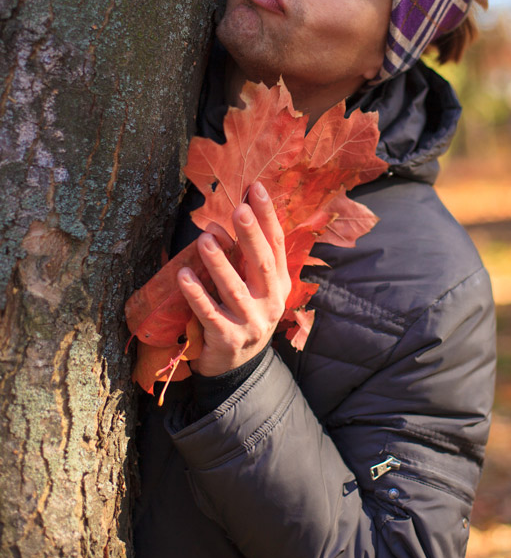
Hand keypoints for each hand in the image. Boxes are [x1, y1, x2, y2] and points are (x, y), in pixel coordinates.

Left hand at [176, 182, 290, 375]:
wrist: (238, 368)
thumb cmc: (243, 315)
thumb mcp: (256, 287)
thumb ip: (250, 256)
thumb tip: (239, 210)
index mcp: (279, 284)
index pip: (277, 245)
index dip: (268, 216)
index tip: (256, 189)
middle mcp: (270, 303)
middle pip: (263, 265)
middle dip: (251, 236)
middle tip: (239, 210)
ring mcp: (251, 323)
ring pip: (235, 290)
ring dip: (220, 263)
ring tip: (205, 238)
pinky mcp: (227, 340)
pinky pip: (209, 314)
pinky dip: (196, 295)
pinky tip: (183, 275)